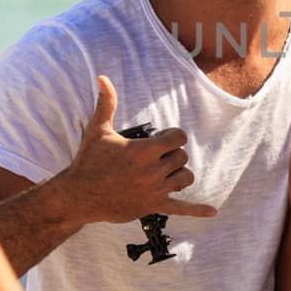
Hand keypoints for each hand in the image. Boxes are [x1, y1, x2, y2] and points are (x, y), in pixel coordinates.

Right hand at [67, 76, 217, 223]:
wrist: (78, 196)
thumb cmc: (88, 161)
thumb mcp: (98, 130)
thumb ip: (106, 103)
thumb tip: (102, 77)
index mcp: (144, 150)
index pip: (179, 138)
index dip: (173, 136)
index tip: (162, 138)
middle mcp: (153, 171)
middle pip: (182, 157)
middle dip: (172, 154)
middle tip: (156, 156)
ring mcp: (155, 190)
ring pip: (185, 178)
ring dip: (178, 173)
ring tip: (164, 171)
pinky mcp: (153, 207)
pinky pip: (181, 208)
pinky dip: (197, 210)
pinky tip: (212, 212)